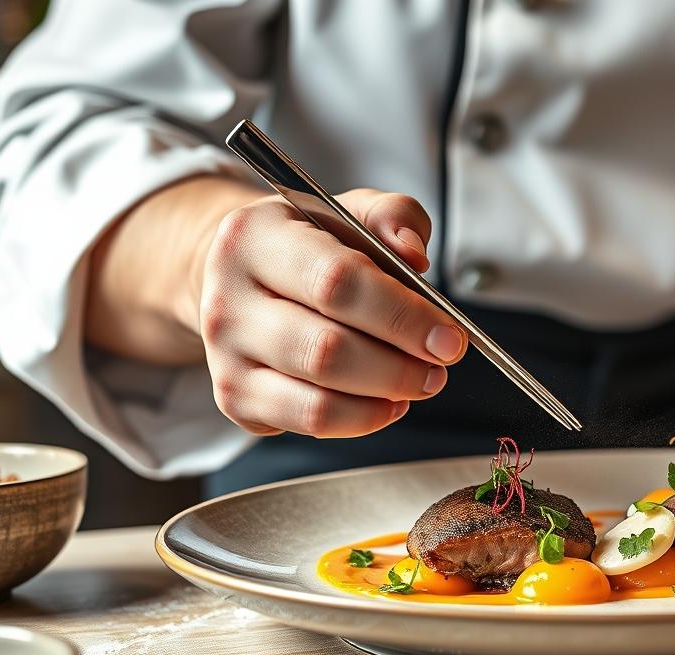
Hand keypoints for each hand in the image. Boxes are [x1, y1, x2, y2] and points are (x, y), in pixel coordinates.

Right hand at [196, 188, 466, 436]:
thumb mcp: (350, 211)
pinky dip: (363, 419)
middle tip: (439, 365)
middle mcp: (227, 299)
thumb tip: (414, 254)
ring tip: (419, 381)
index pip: (336, 281)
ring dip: (385, 395)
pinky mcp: (235, 398)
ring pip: (319, 398)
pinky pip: (311, 423)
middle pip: (327, 349)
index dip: (402, 316)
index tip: (450, 337)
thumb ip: (393, 217)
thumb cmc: (310, 245)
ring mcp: (225, 356)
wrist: (244, 277)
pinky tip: (388, 401)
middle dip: (400, 366)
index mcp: (253, 237)